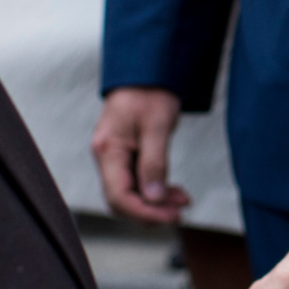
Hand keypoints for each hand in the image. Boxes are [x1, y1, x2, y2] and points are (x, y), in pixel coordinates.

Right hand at [92, 86, 190, 223]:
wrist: (146, 72)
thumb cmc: (150, 92)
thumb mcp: (157, 126)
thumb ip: (154, 163)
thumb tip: (153, 198)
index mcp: (108, 149)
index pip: (118, 196)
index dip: (144, 212)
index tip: (172, 216)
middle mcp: (105, 156)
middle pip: (121, 200)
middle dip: (150, 210)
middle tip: (179, 212)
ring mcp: (114, 157)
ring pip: (130, 193)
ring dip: (155, 202)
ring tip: (183, 201)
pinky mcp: (125, 156)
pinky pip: (136, 182)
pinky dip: (155, 190)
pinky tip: (174, 192)